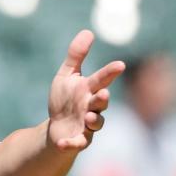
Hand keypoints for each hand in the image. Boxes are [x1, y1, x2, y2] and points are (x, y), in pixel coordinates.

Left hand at [47, 30, 124, 150]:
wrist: (56, 128)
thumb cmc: (64, 100)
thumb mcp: (66, 76)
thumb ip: (76, 56)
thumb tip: (88, 31)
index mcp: (90, 90)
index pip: (102, 79)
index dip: (110, 73)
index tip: (119, 65)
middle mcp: (92, 107)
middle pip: (101, 102)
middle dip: (102, 98)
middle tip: (102, 93)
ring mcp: (87, 125)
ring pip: (96, 123)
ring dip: (94, 119)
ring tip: (88, 115)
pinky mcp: (78, 140)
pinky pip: (77, 143)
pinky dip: (71, 144)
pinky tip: (62, 142)